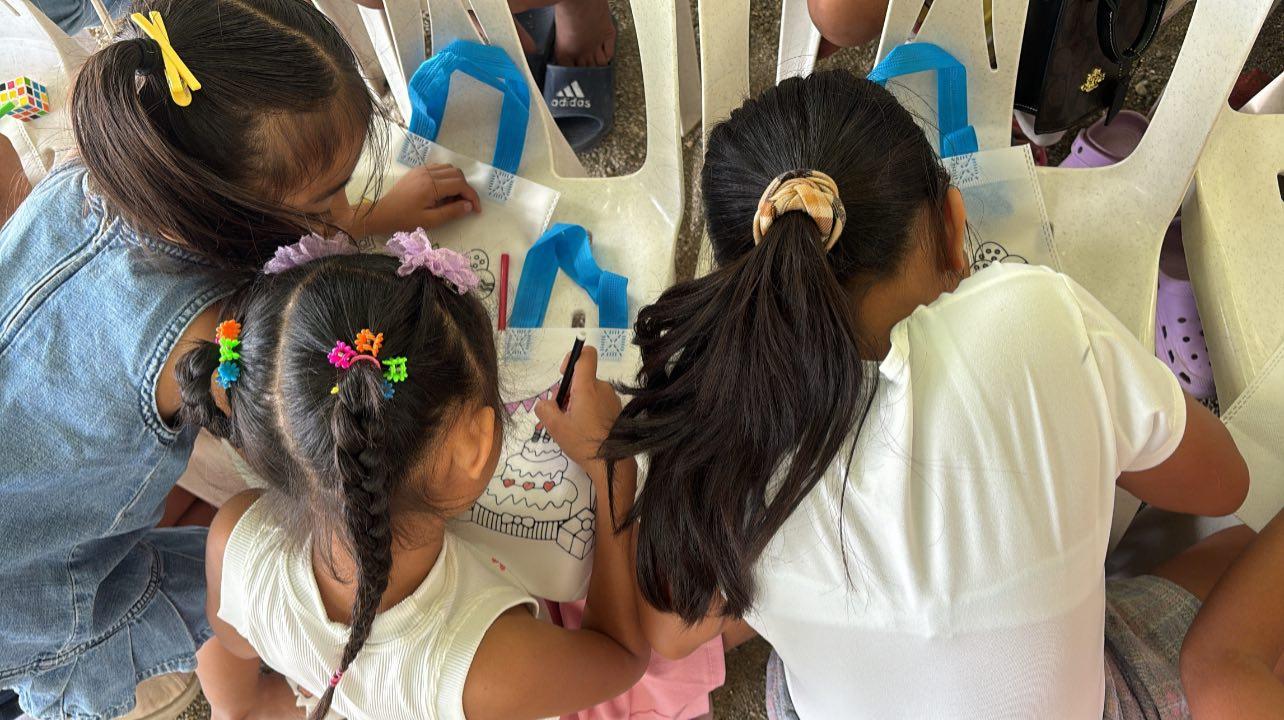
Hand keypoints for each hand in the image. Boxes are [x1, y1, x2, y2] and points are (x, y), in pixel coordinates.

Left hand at [363, 163, 480, 235]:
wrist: (382, 212)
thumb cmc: (404, 219)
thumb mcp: (430, 220)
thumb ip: (451, 212)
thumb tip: (469, 206)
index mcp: (431, 185)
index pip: (460, 185)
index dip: (472, 196)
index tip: (477, 209)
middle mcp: (428, 173)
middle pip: (457, 174)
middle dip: (466, 189)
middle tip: (464, 206)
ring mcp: (422, 169)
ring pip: (449, 169)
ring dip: (457, 182)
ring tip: (452, 199)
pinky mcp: (417, 171)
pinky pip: (438, 169)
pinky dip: (446, 178)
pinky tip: (442, 192)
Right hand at [535, 347, 620, 476]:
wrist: (611, 463)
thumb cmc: (583, 442)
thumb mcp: (555, 426)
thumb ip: (544, 408)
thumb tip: (546, 403)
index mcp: (588, 386)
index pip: (586, 355)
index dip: (573, 358)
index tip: (564, 375)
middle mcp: (603, 388)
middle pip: (582, 379)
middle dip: (568, 393)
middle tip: (562, 415)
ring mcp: (612, 399)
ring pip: (589, 392)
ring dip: (578, 404)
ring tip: (573, 426)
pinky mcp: (616, 410)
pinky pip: (598, 402)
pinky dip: (589, 411)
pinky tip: (585, 430)